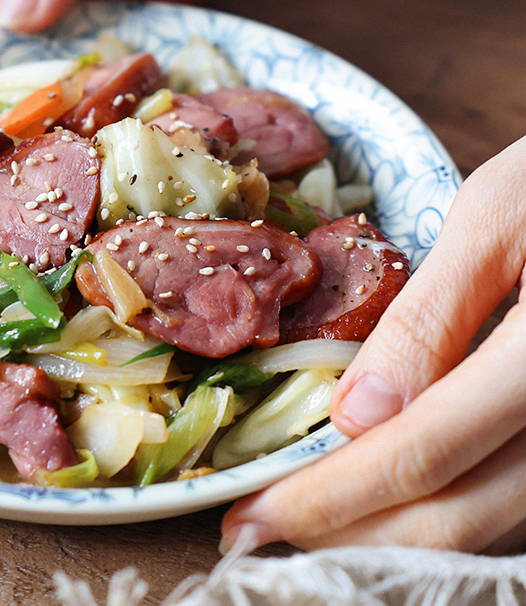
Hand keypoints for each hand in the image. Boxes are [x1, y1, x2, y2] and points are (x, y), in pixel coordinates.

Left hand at [220, 136, 525, 554]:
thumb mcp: (496, 217)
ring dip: (383, 533)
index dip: (328, 495)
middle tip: (256, 527)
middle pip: (452, 517)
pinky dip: (435, 509)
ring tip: (303, 517)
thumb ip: (431, 315)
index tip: (249, 511)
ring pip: (483, 525)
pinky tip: (377, 493)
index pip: (421, 453)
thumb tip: (356, 413)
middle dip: (342, 531)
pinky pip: (511, 502)